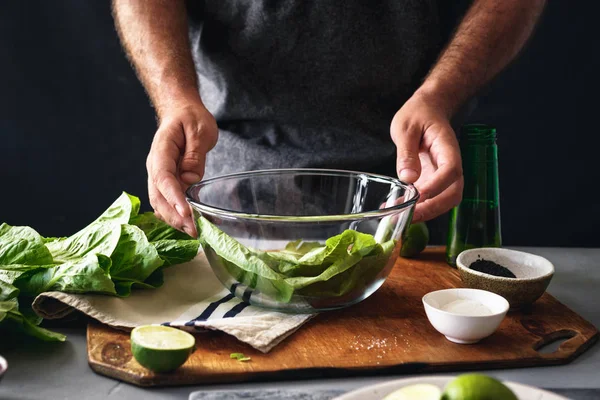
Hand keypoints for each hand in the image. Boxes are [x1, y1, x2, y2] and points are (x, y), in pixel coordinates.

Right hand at [146, 102, 217, 236]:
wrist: (180, 112)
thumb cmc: (190, 118)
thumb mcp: (200, 129)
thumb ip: (195, 154)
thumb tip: (190, 178)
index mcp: (161, 151)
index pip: (164, 178)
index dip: (174, 198)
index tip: (187, 213)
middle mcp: (155, 166)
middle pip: (158, 196)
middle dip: (175, 216)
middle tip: (194, 231)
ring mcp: (158, 176)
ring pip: (160, 203)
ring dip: (174, 219)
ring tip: (193, 232)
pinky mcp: (166, 182)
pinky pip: (166, 202)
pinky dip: (175, 215)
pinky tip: (188, 225)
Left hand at [390, 91, 463, 222]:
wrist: (428, 110)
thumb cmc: (418, 115)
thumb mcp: (406, 128)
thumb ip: (407, 153)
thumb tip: (408, 178)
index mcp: (447, 148)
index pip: (450, 171)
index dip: (437, 186)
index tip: (419, 195)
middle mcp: (450, 165)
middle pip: (452, 193)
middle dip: (433, 208)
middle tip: (408, 216)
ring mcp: (443, 175)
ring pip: (444, 200)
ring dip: (425, 213)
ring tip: (399, 217)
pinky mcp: (433, 180)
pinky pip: (430, 199)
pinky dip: (417, 208)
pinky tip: (396, 209)